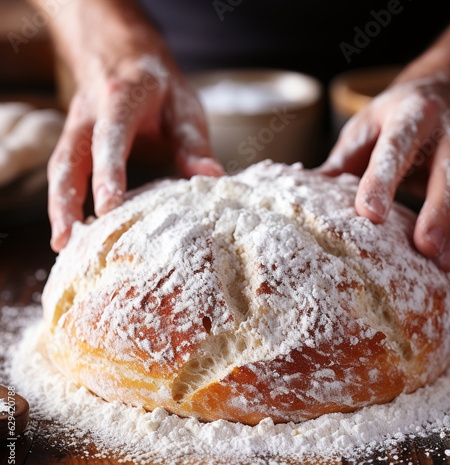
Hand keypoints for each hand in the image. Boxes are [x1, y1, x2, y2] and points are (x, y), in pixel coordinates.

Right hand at [46, 3, 221, 251]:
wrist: (124, 57)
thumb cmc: (158, 87)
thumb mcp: (183, 106)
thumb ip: (193, 143)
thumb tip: (213, 178)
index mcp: (120, 100)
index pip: (110, 138)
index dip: (108, 172)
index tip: (108, 207)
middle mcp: (89, 115)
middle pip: (69, 159)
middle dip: (66, 201)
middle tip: (67, 241)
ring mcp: (75, 128)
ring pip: (59, 169)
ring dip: (58, 207)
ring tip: (63, 245)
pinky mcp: (73, 141)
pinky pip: (64, 172)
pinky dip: (64, 200)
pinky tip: (72, 229)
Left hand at [318, 78, 449, 270]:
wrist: (443, 95)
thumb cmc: (395, 119)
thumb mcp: (365, 128)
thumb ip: (342, 161)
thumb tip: (307, 194)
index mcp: (411, 115)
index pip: (396, 148)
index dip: (382, 181)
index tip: (368, 214)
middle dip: (438, 210)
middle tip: (424, 247)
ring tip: (442, 262)